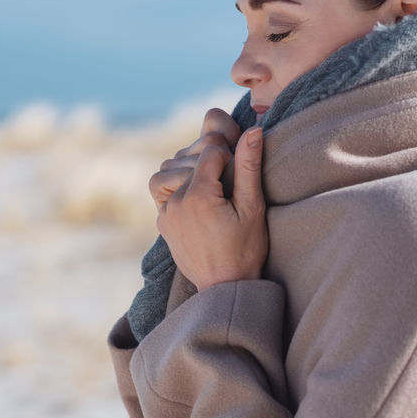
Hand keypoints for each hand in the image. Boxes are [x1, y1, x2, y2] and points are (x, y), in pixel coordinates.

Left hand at [156, 124, 267, 289]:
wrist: (224, 288)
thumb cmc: (245, 250)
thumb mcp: (253, 208)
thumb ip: (249, 167)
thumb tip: (254, 130)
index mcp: (198, 196)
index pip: (210, 150)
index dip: (229, 154)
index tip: (240, 171)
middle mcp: (174, 201)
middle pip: (187, 157)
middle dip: (208, 158)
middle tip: (229, 176)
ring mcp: (165, 212)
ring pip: (168, 169)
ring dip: (189, 168)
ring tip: (213, 183)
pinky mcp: (162, 221)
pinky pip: (163, 190)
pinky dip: (179, 185)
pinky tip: (200, 196)